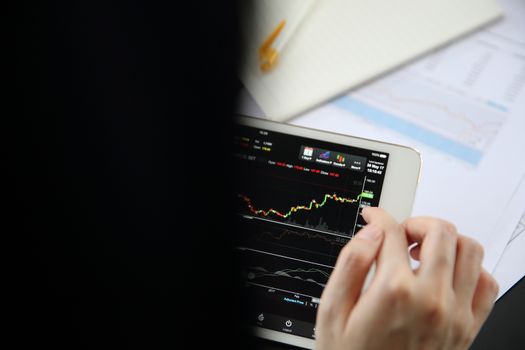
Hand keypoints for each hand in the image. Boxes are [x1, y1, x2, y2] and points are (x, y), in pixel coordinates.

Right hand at [316, 207, 498, 349]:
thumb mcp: (334, 309)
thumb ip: (352, 263)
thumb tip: (371, 232)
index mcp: (394, 291)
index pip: (392, 232)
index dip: (379, 217)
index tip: (373, 217)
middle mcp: (431, 299)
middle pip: (439, 231)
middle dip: (415, 222)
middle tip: (400, 233)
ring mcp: (454, 314)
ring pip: (469, 250)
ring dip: (446, 240)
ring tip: (424, 250)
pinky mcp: (468, 328)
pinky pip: (486, 283)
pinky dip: (471, 268)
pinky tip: (447, 273)